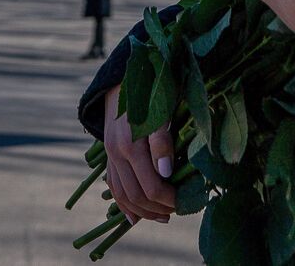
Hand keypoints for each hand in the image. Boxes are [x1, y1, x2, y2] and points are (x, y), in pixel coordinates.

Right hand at [101, 84, 175, 224]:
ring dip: (143, 211)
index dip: (169, 199)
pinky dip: (123, 205)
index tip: (185, 201)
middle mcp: (117, 154)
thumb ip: (162, 142)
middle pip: (137, 196)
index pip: (151, 187)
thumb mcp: (161, 111)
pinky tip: (134, 218)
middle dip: (158, 209)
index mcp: (131, 145)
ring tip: (162, 216)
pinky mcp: (109, 155)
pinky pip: (113, 187)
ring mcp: (110, 156)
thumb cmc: (150, 91)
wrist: (124, 77)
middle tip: (177, 211)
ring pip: (123, 196)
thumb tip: (165, 173)